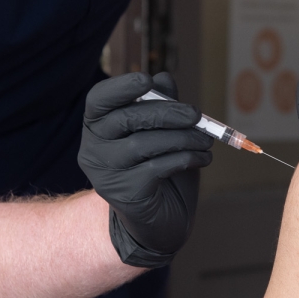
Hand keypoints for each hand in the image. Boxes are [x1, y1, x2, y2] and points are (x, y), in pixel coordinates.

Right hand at [78, 72, 212, 267]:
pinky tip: (202, 158)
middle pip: (126, 118)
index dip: (121, 87)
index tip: (147, 80)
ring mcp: (105, 174)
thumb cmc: (157, 168)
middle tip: (196, 115)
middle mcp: (92, 149)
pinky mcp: (124, 194)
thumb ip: (160, 105)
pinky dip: (186, 158)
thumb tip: (164, 78)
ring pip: (144, 144)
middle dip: (167, 112)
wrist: (158, 219)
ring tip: (206, 141)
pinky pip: (158, 167)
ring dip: (183, 138)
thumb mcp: (161, 132)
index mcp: (96, 127)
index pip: (98, 100)